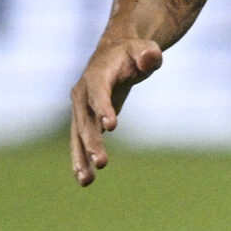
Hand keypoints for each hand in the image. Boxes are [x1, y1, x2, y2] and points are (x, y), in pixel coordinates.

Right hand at [68, 36, 163, 185]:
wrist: (115, 54)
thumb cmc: (134, 53)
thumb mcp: (145, 49)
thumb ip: (148, 54)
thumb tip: (151, 57)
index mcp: (97, 75)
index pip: (98, 93)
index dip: (104, 108)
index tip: (112, 127)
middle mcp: (83, 93)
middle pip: (86, 120)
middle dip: (93, 142)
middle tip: (102, 163)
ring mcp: (81, 108)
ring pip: (78, 135)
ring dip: (81, 158)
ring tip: (86, 181)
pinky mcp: (86, 120)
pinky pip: (81, 141)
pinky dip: (82, 159)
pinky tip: (86, 179)